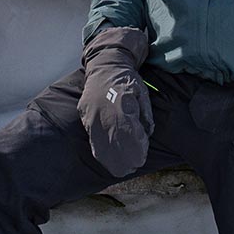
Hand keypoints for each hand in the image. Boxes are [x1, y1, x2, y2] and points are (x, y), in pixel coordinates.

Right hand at [77, 26, 151, 177]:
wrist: (105, 67)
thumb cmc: (127, 80)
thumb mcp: (143, 94)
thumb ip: (146, 116)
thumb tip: (147, 134)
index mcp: (122, 106)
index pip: (129, 135)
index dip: (137, 149)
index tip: (142, 156)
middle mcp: (105, 113)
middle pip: (116, 145)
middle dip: (127, 158)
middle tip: (136, 164)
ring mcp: (92, 118)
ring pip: (102, 147)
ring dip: (115, 160)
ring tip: (125, 166)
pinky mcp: (86, 120)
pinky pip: (93, 143)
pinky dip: (103, 154)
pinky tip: (111, 161)